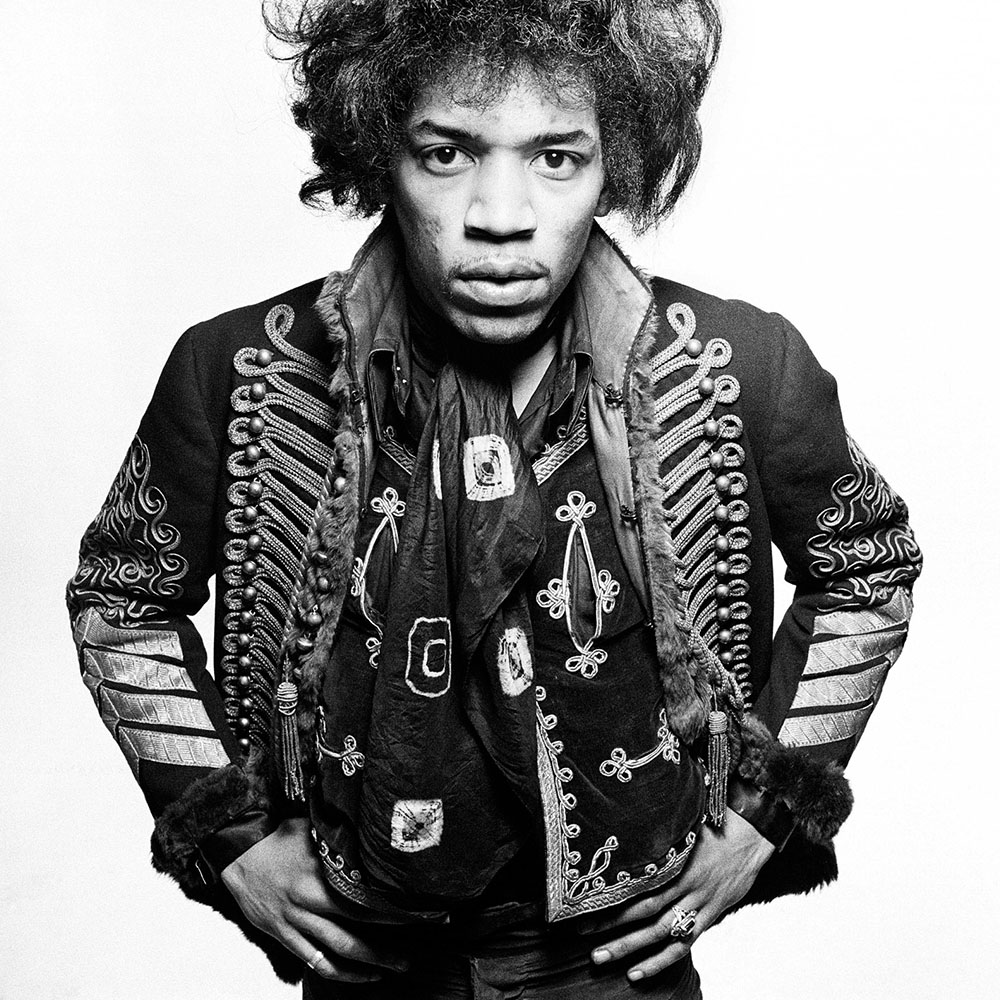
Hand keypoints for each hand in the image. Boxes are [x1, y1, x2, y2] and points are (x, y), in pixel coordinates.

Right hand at [221, 817, 409, 981]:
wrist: (238, 853)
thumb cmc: (277, 837)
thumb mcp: (312, 830)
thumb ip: (339, 839)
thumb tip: (369, 832)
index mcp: (320, 875)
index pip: (363, 897)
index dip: (388, 909)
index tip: (412, 913)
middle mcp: (309, 901)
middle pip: (355, 929)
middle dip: (384, 945)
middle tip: (408, 953)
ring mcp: (296, 921)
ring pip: (337, 951)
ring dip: (367, 963)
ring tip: (391, 968)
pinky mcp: (283, 934)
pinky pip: (313, 960)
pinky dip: (337, 972)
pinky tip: (357, 975)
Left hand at [582, 808, 774, 981]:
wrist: (752, 836)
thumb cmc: (712, 825)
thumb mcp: (683, 826)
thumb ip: (658, 837)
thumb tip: (624, 831)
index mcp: (676, 861)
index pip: (638, 883)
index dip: (612, 894)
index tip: (584, 901)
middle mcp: (686, 886)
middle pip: (644, 911)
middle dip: (612, 925)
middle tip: (583, 934)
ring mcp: (699, 904)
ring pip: (661, 932)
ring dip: (630, 947)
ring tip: (601, 956)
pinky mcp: (709, 916)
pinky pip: (684, 944)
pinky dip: (660, 961)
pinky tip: (637, 972)